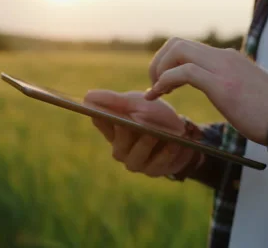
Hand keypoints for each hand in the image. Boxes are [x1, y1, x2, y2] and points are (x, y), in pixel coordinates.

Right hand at [83, 90, 202, 177]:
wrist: (181, 131)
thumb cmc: (153, 115)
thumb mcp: (136, 103)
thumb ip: (114, 101)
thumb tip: (87, 97)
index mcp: (114, 131)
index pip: (101, 123)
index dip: (100, 119)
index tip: (100, 111)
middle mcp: (122, 150)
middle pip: (118, 147)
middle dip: (124, 135)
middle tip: (128, 123)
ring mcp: (139, 163)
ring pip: (137, 158)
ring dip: (146, 145)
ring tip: (154, 133)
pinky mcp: (156, 170)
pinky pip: (160, 164)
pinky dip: (168, 152)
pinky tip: (175, 142)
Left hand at [145, 37, 267, 144]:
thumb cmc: (265, 112)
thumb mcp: (241, 90)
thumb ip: (224, 82)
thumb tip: (211, 88)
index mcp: (226, 58)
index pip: (187, 47)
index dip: (167, 62)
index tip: (162, 83)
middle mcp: (222, 57)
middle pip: (176, 43)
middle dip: (158, 62)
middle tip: (155, 86)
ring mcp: (222, 68)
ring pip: (177, 51)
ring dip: (159, 70)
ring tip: (156, 91)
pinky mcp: (222, 84)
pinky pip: (184, 72)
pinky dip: (165, 81)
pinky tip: (161, 95)